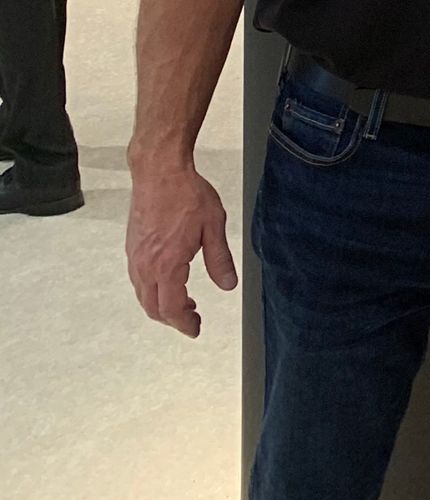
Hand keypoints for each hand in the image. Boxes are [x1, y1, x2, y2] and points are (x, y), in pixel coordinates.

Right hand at [127, 160, 236, 337]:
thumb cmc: (187, 194)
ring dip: (161, 305)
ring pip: (143, 296)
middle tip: (192, 316)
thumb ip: (220, 259)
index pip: (172, 309)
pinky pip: (138, 280)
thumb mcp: (214, 225)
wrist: (159, 172)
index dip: (184, 323)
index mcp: (168, 265)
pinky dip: (152, 290)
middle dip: (173, 318)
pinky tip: (168, 279)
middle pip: (154, 308)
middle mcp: (146, 266)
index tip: (196, 328)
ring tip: (184, 300)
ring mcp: (135, 258)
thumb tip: (228, 285)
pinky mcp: (132, 248)